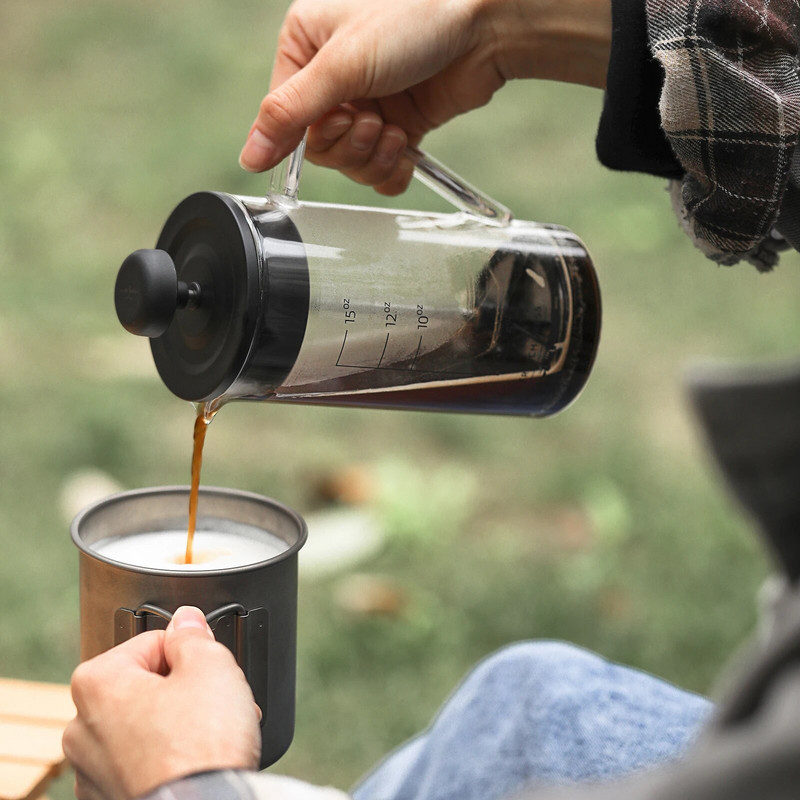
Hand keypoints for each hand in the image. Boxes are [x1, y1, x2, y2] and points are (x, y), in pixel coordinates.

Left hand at [62, 606, 260, 799]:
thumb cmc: (201, 745)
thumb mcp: (210, 665)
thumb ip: (194, 634)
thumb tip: (186, 620)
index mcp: (97, 682)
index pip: (153, 642)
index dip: (189, 653)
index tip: (208, 671)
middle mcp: (81, 726)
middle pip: (145, 685)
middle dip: (184, 690)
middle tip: (216, 703)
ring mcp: (91, 770)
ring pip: (145, 725)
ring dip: (178, 724)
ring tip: (213, 736)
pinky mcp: (109, 799)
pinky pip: (142, 762)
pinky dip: (168, 758)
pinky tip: (195, 762)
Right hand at [239, 0, 610, 193]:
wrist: (484, 27)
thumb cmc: (414, 19)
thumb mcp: (341, 65)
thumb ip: (289, 114)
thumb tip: (248, 156)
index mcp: (305, 48)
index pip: (285, 118)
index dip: (312, 132)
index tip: (340, 117)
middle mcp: (333, 79)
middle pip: (319, 147)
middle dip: (349, 143)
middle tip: (372, 119)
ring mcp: (367, 104)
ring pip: (350, 162)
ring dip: (374, 155)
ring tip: (394, 129)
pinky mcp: (398, 125)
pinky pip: (379, 171)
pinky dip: (392, 169)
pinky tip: (406, 147)